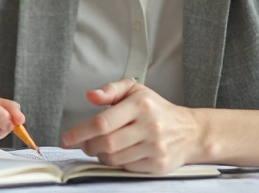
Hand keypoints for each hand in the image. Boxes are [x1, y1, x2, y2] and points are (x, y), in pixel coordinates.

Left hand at [60, 78, 201, 173]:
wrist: (191, 131)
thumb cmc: (157, 109)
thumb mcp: (136, 91)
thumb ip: (111, 90)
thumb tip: (90, 95)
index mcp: (140, 105)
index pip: (102, 122)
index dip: (80, 132)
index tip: (67, 138)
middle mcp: (148, 125)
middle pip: (106, 143)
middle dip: (88, 145)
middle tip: (84, 144)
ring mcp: (154, 147)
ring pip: (114, 158)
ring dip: (100, 155)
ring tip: (101, 147)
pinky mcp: (157, 164)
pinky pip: (126, 167)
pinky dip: (116, 162)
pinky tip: (118, 153)